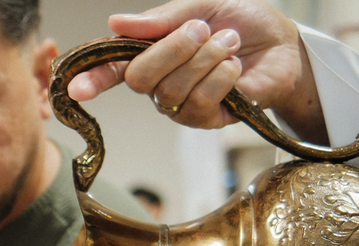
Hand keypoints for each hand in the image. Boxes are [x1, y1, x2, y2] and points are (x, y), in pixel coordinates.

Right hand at [68, 0, 326, 141]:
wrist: (284, 43)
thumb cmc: (242, 21)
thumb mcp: (201, 6)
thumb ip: (161, 18)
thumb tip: (115, 22)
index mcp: (152, 53)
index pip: (114, 68)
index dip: (92, 78)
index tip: (74, 88)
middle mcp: (159, 83)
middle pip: (138, 79)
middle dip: (170, 50)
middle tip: (201, 29)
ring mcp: (181, 105)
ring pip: (169, 91)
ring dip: (204, 59)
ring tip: (228, 43)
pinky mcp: (207, 120)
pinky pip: (199, 103)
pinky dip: (220, 78)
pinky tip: (235, 68)